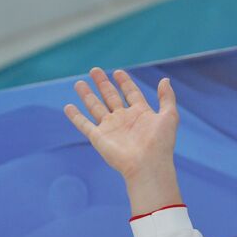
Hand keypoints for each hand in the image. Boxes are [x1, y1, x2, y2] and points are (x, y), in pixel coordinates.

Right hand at [64, 67, 182, 215]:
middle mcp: (123, 119)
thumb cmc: (160, 143)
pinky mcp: (99, 138)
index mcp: (140, 113)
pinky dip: (75, 116)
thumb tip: (165, 80)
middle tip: (94, 70)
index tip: (118, 72)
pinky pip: (84, 125)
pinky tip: (68, 107)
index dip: (124, 82)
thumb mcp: (169, 116)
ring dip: (87, 95)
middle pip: (110, 97)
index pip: (130, 93)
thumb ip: (167, 97)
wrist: (148, 165)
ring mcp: (110, 128)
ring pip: (95, 107)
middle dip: (102, 83)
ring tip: (79, 83)